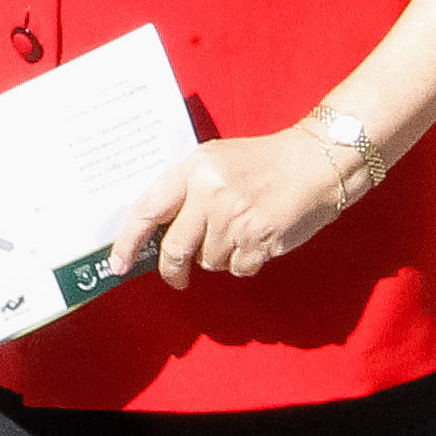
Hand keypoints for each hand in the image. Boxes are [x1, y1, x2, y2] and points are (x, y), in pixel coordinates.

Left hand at [110, 130, 354, 288]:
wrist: (317, 161)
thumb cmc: (262, 161)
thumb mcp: (215, 159)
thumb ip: (185, 188)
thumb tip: (156, 228)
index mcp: (194, 168)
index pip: (148, 209)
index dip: (128, 240)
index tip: (118, 263)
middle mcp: (211, 194)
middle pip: (175, 248)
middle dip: (172, 269)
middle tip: (175, 276)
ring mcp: (237, 219)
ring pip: (209, 260)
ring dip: (218, 255)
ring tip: (237, 231)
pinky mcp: (262, 240)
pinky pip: (238, 268)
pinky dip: (243, 261)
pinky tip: (255, 239)